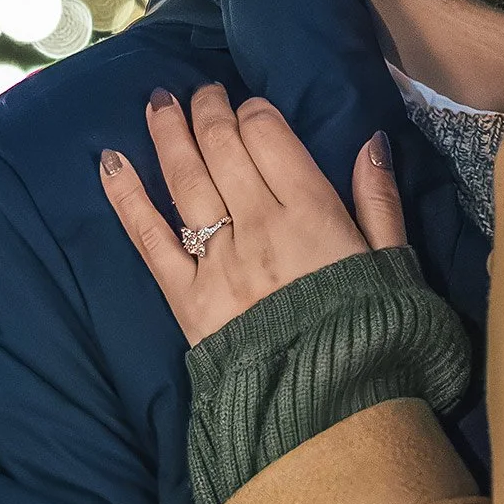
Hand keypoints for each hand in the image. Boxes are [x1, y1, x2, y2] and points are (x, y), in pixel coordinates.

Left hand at [99, 84, 405, 344]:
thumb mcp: (394, 265)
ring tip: (158, 101)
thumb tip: (371, 142)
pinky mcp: (186, 296)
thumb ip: (380, 201)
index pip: (269, 137)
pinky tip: (110, 161)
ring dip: (167, 133)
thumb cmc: (371, 334)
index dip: (253, 111)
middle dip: (207, 110)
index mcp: (312, 214)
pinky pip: (148, 237)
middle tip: (200, 91)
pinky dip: (126, 196)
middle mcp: (258, 226)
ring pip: (184, 179)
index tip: (248, 104)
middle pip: (222, 148)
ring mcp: (217, 261)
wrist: (330, 412)